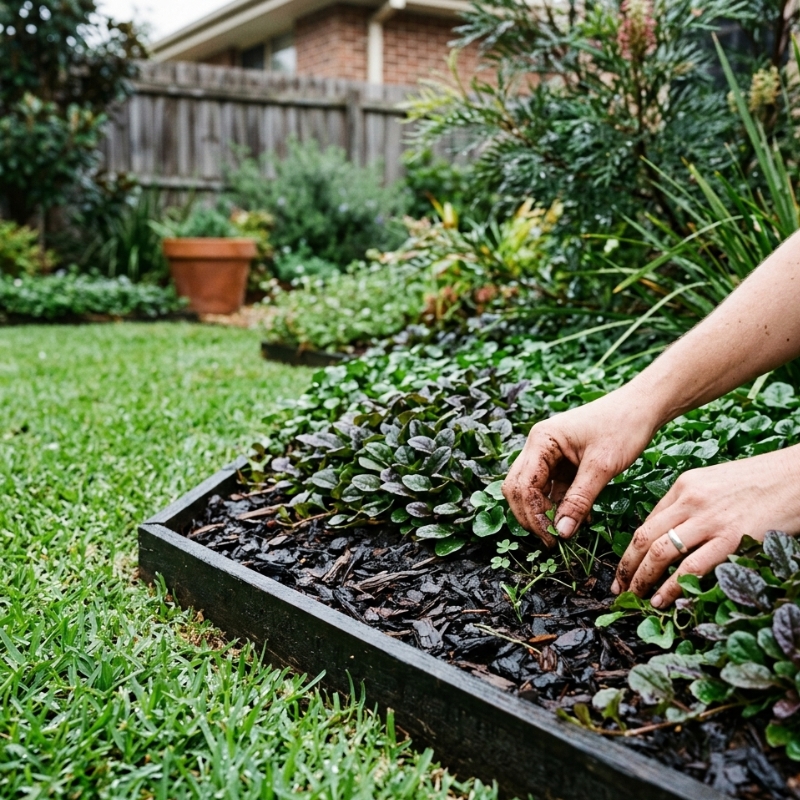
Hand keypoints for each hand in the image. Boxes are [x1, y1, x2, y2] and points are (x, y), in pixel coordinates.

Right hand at [502, 386, 656, 545]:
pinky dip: (558, 505)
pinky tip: (575, 519)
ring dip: (543, 512)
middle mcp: (538, 445)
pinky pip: (550, 488)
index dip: (533, 514)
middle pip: (518, 488)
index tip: (552, 538)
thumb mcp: (602, 466)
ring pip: (531, 490)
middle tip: (552, 540)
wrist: (642, 407)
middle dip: (531, 516)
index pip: (524, 485)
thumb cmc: (623, 427)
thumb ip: (579, 500)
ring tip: (564, 532)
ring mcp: (547, 453)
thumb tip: (561, 532)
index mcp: (542, 440)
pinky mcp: (560, 462)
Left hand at [613, 445, 799, 607]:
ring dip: (642, 579)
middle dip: (626, 566)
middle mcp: (690, 500)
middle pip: (645, 537)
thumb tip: (673, 533)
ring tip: (634, 598)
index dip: (632, 549)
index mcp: (683, 485)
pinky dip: (672, 587)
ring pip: (661, 553)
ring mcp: (709, 520)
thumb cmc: (761, 481)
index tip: (624, 567)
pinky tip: (662, 599)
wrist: (798, 475)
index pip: (648, 521)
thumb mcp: (715, 483)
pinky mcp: (731, 538)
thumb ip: (692, 503)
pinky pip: (692, 567)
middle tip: (618, 588)